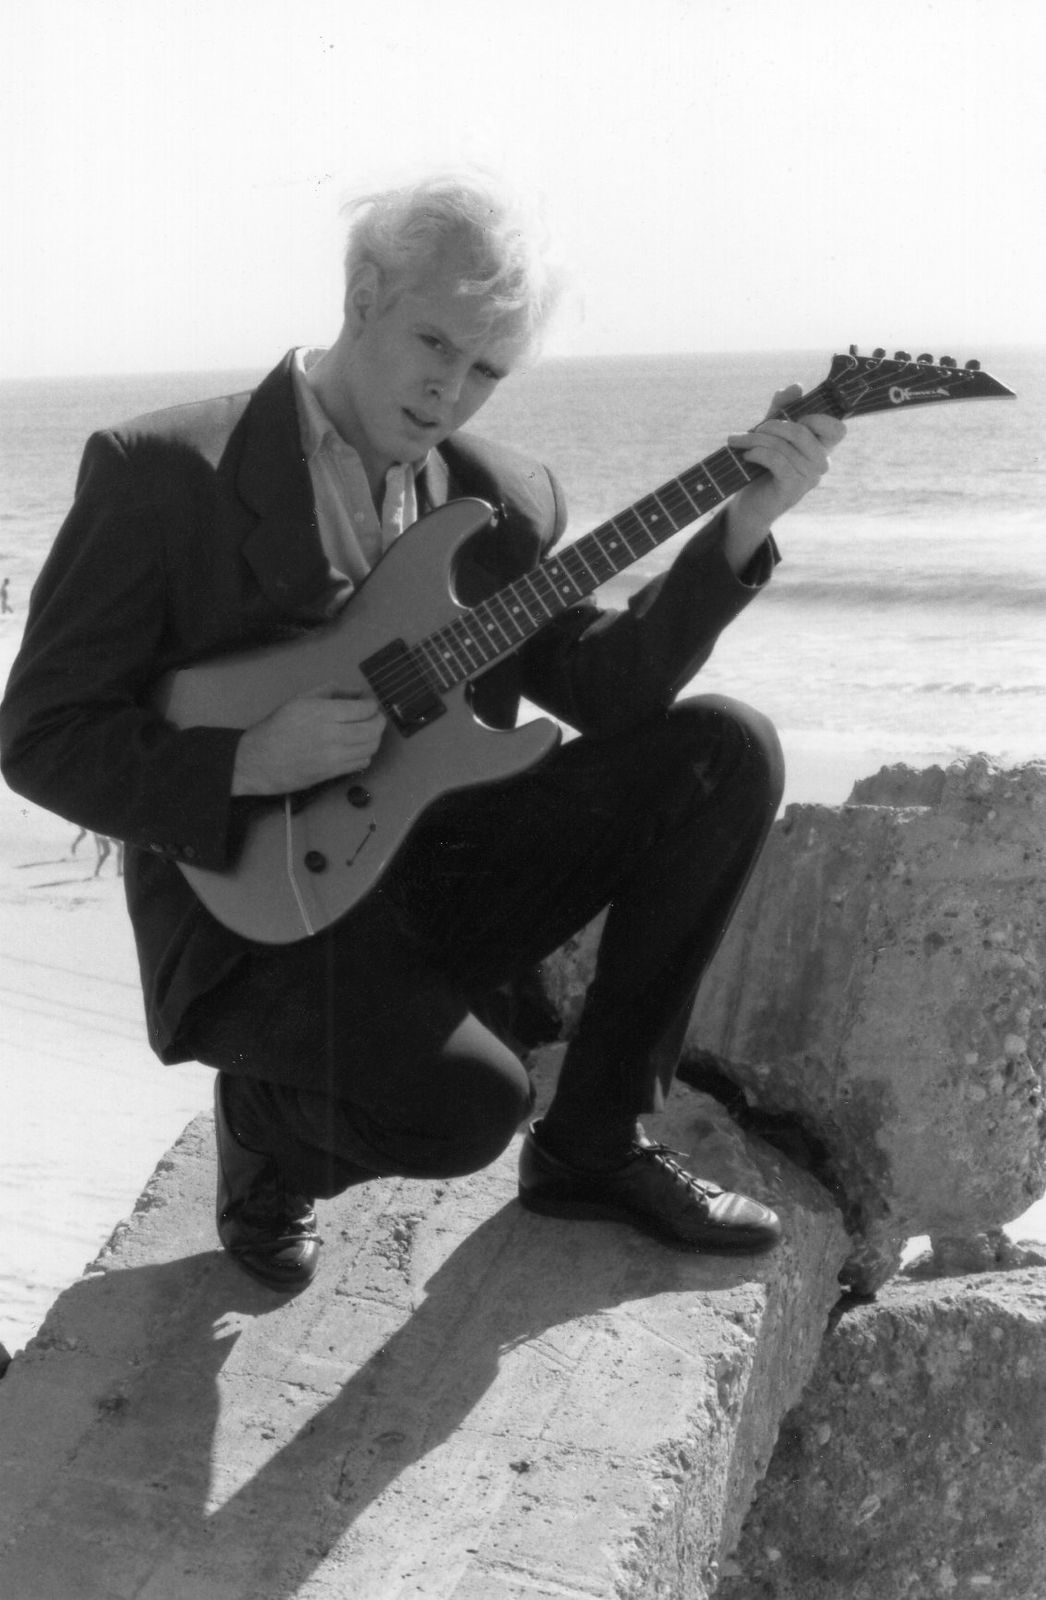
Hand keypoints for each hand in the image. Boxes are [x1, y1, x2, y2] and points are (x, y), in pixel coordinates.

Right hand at [232, 686, 386, 796]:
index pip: (364, 709)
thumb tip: (357, 692)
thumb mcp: (300, 699)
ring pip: (371, 748)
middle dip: (379, 722)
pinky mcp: (332, 773)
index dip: (372, 706)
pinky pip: (361, 763)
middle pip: (373, 729)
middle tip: (376, 718)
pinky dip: (366, 754)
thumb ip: (331, 691)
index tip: (370, 704)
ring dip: (375, 739)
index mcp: (323, 712)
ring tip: (369, 733)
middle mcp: (332, 734)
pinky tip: (359, 748)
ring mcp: (333, 756)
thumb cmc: (277, 727)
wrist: (258, 760)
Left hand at [723, 384, 845, 571]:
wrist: (750, 504)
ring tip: (740, 442)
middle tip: (754, 429)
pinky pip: (777, 460)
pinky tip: (747, 456)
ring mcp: (810, 478)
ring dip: (757, 440)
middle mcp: (821, 463)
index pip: (838, 429)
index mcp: (821, 448)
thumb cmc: (762, 466)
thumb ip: (781, 409)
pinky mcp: (793, 489)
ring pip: (785, 446)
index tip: (794, 418)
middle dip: (773, 426)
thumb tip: (797, 386)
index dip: (818, 418)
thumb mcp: (770, 433)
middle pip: (802, 432)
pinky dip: (758, 454)